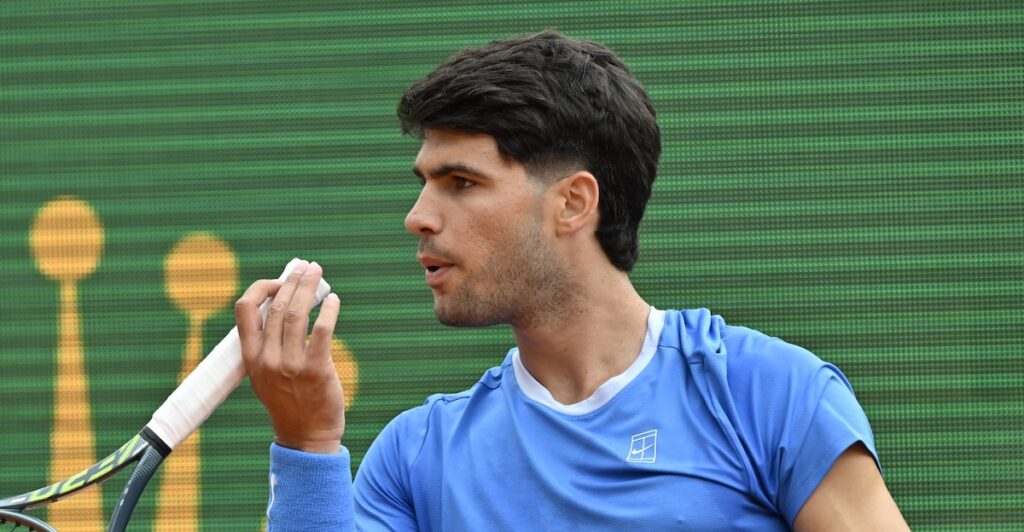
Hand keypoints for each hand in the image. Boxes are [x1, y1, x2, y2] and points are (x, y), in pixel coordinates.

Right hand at [236, 261, 344, 453]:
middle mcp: (267, 359)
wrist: (306, 437)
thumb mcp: (266, 375)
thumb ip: (270, 345)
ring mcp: (290, 365)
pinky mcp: (315, 370)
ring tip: (318, 275)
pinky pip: (322, 330)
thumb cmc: (290, 401)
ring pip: (298, 313)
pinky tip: (333, 301)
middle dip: (292, 281)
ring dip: (309, 288)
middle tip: (307, 268)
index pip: (244, 310)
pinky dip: (329, 310)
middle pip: (277, 306)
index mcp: (250, 358)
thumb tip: (284, 306)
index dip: (260, 288)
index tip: (278, 281)